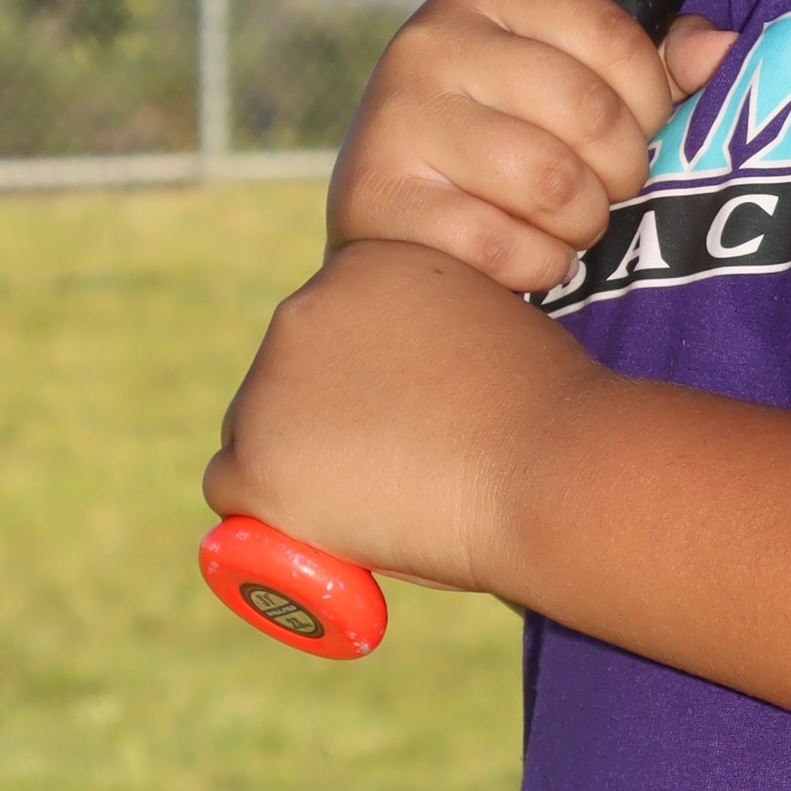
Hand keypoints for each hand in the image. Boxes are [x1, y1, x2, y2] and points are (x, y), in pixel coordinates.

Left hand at [202, 237, 601, 596]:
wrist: (555, 466)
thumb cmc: (546, 415)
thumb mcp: (483, 334)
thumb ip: (423, 341)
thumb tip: (398, 391)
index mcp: (366, 264)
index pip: (330, 327)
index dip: (360, 383)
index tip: (399, 419)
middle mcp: (305, 306)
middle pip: (283, 377)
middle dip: (320, 422)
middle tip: (387, 470)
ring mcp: (271, 383)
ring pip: (255, 434)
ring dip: (297, 467)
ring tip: (378, 500)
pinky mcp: (256, 459)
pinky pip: (235, 493)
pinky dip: (275, 516)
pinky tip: (338, 526)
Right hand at [327, 0, 734, 294]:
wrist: (390, 212)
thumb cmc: (503, 137)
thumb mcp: (570, 80)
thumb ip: (651, 65)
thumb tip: (721, 49)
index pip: (612, 35)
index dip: (651, 99)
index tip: (639, 130)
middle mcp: (431, 43)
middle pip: (588, 111)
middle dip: (622, 170)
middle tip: (607, 191)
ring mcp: (396, 119)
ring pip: (549, 182)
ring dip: (582, 223)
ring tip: (568, 223)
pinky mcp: (377, 199)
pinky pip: (501, 246)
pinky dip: (537, 267)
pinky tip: (528, 258)